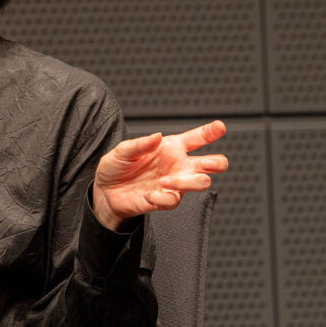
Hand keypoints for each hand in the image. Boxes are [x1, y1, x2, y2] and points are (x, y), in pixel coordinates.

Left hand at [91, 120, 227, 230]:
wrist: (106, 192)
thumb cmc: (116, 167)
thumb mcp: (122, 151)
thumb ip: (139, 144)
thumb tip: (157, 136)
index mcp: (171, 148)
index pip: (197, 139)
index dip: (210, 132)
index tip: (220, 126)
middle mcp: (178, 165)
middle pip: (213, 164)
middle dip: (217, 163)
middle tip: (207, 163)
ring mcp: (174, 183)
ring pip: (201, 183)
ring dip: (186, 182)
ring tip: (164, 180)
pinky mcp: (165, 200)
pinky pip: (175, 200)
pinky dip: (163, 197)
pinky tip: (149, 194)